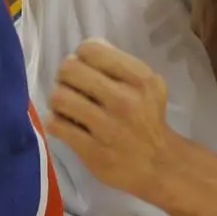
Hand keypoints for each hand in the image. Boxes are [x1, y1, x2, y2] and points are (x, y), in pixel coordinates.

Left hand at [47, 39, 180, 204]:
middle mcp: (124, 100)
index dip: (80, 56)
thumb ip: (119, 65)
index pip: (90, 49)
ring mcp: (107, 127)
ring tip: (66, 106)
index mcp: (139, 79)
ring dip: (57, 99)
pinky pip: (56, 125)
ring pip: (59, 97)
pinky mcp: (92, 151)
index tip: (84, 69)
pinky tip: (65, 124)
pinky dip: (55, 122)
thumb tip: (84, 49)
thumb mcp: (148, 85)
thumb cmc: (148, 119)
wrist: (160, 166)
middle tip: (71, 87)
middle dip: (64, 76)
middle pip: (69, 70)